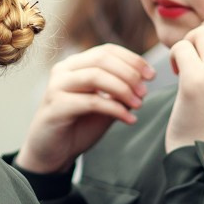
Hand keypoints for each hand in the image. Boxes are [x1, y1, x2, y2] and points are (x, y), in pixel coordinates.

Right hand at [15, 44, 154, 173]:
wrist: (52, 153)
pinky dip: (115, 109)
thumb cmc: (78, 126)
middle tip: (145, 92)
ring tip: (138, 105)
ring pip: (95, 76)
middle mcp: (63, 70)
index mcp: (75, 65)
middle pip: (102, 59)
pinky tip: (129, 119)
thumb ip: (119, 91)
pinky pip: (91, 102)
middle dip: (129, 73)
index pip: (107, 51)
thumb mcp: (104, 104)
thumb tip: (144, 82)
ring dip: (123, 89)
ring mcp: (57, 87)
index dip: (132, 59)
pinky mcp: (56, 107)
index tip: (152, 75)